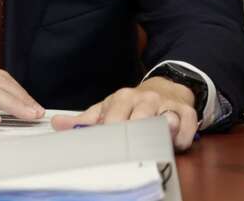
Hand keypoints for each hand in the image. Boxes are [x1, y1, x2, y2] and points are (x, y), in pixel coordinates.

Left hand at [50, 77, 197, 150]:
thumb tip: (57, 124)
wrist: (166, 88)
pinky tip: (172, 143)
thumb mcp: (108, 107)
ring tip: (151, 145)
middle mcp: (145, 98)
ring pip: (163, 124)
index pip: (112, 121)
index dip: (108, 137)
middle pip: (138, 123)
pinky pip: (184, 132)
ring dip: (158, 137)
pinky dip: (179, 142)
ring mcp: (167, 105)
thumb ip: (85, 119)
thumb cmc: (134, 104)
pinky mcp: (186, 113)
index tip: (105, 151)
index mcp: (123, 98)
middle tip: (127, 154)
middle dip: (132, 140)